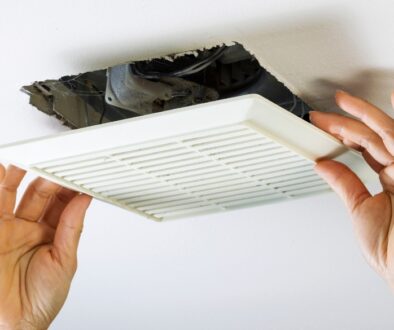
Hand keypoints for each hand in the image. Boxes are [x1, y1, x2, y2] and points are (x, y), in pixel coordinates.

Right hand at [0, 165, 91, 329]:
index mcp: (51, 236)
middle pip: (40, 194)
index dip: (70, 188)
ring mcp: (8, 229)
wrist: (12, 326)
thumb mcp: (64, 263)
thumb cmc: (39, 303)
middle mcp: (29, 229)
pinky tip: (3, 171)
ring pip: (13, 193)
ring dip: (21, 174)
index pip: (63, 204)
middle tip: (57, 162)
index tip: (79, 173)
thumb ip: (71, 228)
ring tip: (30, 158)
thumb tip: (84, 201)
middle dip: (49, 177)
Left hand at [310, 90, 393, 288]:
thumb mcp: (361, 210)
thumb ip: (345, 183)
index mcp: (393, 180)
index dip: (345, 134)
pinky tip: (380, 101)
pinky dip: (384, 122)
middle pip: (373, 136)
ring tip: (339, 103)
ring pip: (386, 132)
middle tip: (321, 115)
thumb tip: (323, 165)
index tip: (324, 127)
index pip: (367, 148)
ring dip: (361, 115)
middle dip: (346, 122)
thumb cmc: (393, 252)